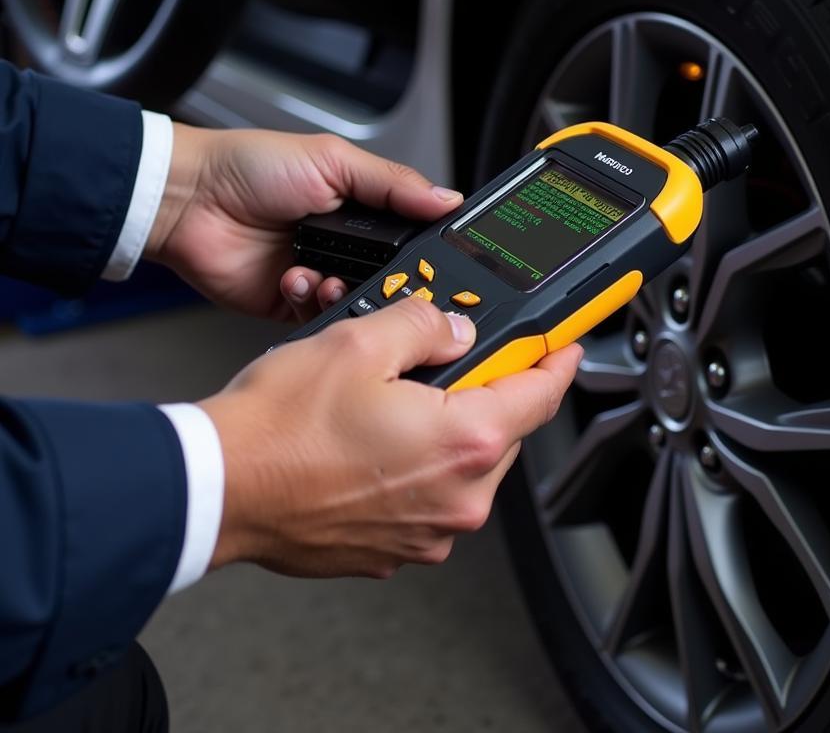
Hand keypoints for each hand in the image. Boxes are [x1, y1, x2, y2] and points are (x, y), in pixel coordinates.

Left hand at [145, 124, 462, 319]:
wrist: (190, 200)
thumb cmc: (250, 167)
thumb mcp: (334, 161)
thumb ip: (394, 185)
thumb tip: (447, 199)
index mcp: (363, 208)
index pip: (411, 237)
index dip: (424, 252)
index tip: (436, 263)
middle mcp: (346, 245)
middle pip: (390, 277)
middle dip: (390, 282)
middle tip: (388, 279)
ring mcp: (321, 274)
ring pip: (359, 303)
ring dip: (347, 293)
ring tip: (330, 276)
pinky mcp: (293, 304)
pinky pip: (320, 320)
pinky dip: (314, 304)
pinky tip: (298, 280)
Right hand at [199, 298, 582, 577]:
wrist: (219, 490)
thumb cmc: (278, 429)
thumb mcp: (360, 340)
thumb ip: (425, 324)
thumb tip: (455, 328)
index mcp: (463, 442)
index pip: (540, 395)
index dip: (557, 361)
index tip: (565, 346)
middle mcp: (457, 498)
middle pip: (502, 430)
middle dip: (484, 391)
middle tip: (444, 361)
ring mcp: (427, 533)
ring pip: (463, 463)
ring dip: (446, 430)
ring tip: (391, 403)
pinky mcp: (396, 550)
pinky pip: (428, 497)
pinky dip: (415, 468)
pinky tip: (371, 445)